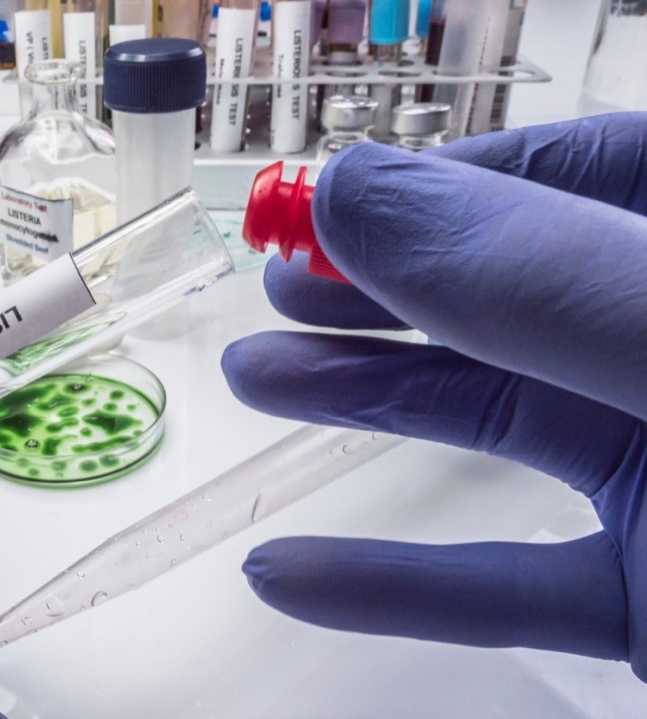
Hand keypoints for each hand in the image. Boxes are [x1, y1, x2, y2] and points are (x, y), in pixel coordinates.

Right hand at [220, 113, 646, 678]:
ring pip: (500, 426)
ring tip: (255, 378)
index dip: (447, 182)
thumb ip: (528, 275)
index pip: (581, 175)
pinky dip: (396, 583)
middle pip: (513, 296)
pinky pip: (512, 583)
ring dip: (362, 405)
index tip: (331, 207)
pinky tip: (293, 575)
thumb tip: (354, 197)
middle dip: (379, 286)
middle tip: (280, 285)